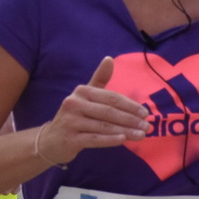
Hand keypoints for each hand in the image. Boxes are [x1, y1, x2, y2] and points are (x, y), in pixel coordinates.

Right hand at [34, 56, 149, 165]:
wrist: (51, 140)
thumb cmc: (74, 117)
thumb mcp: (85, 96)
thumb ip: (99, 79)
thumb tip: (109, 58)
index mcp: (82, 92)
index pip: (111, 98)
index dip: (129, 105)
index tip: (145, 113)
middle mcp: (74, 104)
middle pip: (108, 112)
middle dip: (130, 119)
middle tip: (147, 127)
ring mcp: (71, 121)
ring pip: (104, 126)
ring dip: (125, 131)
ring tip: (141, 135)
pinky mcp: (70, 138)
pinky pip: (94, 139)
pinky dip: (110, 140)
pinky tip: (123, 140)